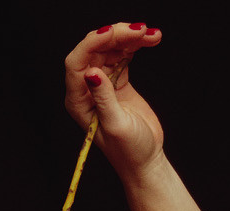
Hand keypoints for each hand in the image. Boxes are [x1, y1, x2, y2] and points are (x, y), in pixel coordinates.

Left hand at [64, 23, 163, 178]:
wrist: (146, 161)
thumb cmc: (130, 151)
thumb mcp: (116, 125)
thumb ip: (104, 98)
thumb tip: (92, 71)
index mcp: (78, 101)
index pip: (77, 63)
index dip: (92, 43)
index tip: (113, 33)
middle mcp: (86, 89)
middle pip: (94, 50)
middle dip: (115, 35)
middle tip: (139, 30)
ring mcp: (102, 84)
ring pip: (110, 48)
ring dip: (129, 37)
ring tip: (150, 34)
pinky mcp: (118, 81)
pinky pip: (123, 54)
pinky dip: (136, 45)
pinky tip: (151, 39)